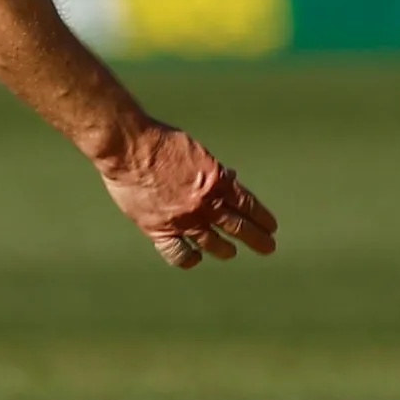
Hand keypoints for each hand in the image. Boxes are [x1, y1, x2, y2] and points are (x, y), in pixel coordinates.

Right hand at [95, 120, 278, 270]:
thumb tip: (230, 180)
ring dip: (225, 250)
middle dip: (257, 239)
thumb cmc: (160, 142)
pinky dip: (189, 258)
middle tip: (267, 247)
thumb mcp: (196, 151)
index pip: (248, 205)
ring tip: (230, 252)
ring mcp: (183, 220)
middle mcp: (204, 204)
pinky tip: (194, 258)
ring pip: (212, 244)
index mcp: (216, 181)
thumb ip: (213, 171)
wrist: (128, 147)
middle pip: (238, 227)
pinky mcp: (160, 229)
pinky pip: (179, 253)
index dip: (262, 218)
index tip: (271, 227)